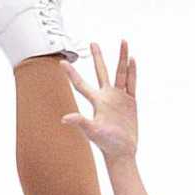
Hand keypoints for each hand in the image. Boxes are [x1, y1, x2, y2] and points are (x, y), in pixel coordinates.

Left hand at [61, 41, 138, 160]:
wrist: (122, 151)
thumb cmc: (106, 143)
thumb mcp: (92, 132)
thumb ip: (81, 122)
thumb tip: (65, 118)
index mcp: (96, 101)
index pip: (81, 84)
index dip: (71, 74)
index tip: (62, 62)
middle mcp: (106, 97)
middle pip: (101, 72)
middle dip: (97, 57)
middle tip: (92, 43)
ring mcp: (119, 98)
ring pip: (120, 73)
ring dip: (122, 58)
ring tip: (123, 42)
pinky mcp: (131, 102)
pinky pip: (132, 83)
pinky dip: (133, 72)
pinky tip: (133, 60)